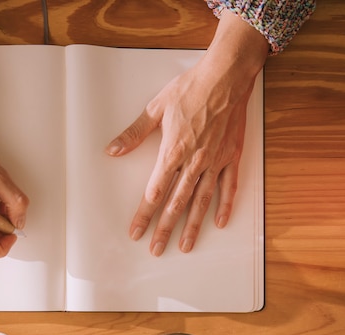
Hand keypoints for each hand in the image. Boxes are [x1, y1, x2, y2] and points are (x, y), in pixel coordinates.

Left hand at [106, 10, 267, 255]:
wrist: (226, 75)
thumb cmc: (191, 89)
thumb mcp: (156, 109)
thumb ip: (134, 134)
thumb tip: (112, 150)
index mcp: (172, 152)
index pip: (154, 192)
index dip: (143, 215)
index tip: (136, 232)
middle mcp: (194, 162)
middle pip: (176, 204)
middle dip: (164, 228)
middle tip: (156, 250)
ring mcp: (215, 161)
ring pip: (201, 201)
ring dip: (193, 226)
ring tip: (185, 246)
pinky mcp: (232, 156)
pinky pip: (229, 186)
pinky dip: (225, 205)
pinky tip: (219, 222)